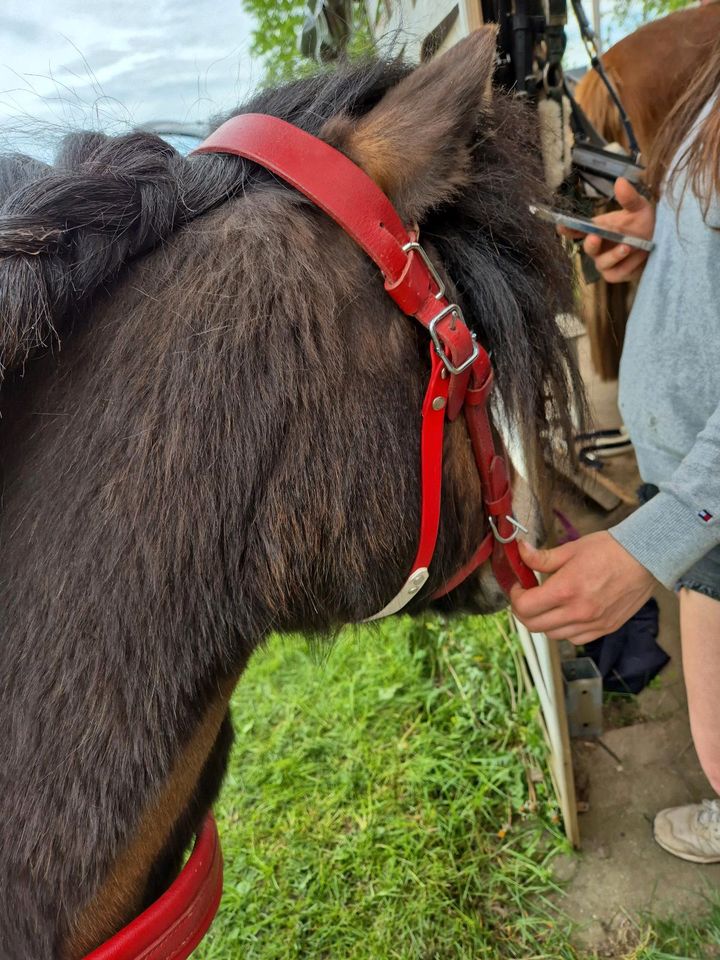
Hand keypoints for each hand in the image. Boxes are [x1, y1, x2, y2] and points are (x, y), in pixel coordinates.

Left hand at [509, 532, 655, 644]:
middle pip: (534, 626)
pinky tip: (567, 613)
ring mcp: (593, 624)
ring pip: (553, 635)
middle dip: (523, 612)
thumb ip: (542, 557)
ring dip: (543, 622)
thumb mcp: (571, 548)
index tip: (519, 587)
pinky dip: (564, 630)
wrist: (645, 558)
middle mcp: (578, 612)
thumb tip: (520, 551)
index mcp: (566, 589)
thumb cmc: (609, 550)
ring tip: (547, 604)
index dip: (515, 597)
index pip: (525, 607)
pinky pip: (575, 639)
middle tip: (527, 597)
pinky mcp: (606, 629)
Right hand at [558, 177, 654, 282]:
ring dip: (615, 254)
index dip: (567, 229)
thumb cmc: (643, 225)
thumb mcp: (639, 208)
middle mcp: (597, 246)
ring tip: (628, 247)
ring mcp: (604, 262)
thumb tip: (620, 181)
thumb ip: (629, 198)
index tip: (561, 225)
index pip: (577, 230)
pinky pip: (616, 272)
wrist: (659, 245)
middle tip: (595, 237)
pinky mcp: (614, 275)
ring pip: (602, 262)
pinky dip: (628, 264)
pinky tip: (641, 256)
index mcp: (597, 228)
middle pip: (588, 247)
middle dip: (591, 243)